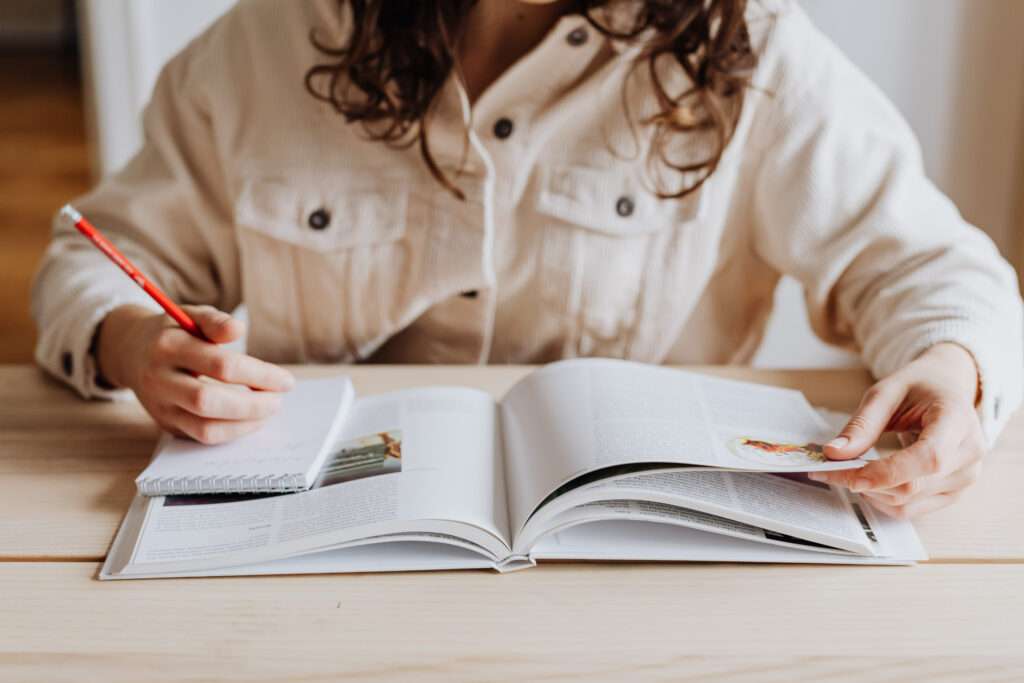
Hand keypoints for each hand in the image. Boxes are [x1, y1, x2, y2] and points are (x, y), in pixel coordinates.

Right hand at [95, 304, 294, 443]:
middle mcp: (159, 379)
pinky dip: (232, 432)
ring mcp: (160, 406)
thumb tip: (239, 330)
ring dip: (245, 425)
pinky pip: (201, 437)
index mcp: (169, 347)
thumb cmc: (175, 331)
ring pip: (204, 428)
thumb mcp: (193, 315)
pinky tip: (250, 419)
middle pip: (208, 402)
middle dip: (252, 405)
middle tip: (278, 401)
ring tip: (269, 411)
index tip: (286, 381)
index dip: (259, 375)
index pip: (221, 366)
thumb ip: (216, 322)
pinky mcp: (165, 424)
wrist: (131, 352)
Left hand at [809, 343, 984, 518]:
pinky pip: (913, 509)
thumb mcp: (886, 393)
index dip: (887, 473)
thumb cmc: (919, 387)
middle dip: (864, 482)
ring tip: (846, 471)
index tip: (846, 474)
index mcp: (958, 421)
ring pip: (908, 503)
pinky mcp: (953, 493)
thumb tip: (834, 453)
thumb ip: (862, 424)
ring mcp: (965, 478)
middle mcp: (969, 454)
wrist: (947, 389)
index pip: (929, 458)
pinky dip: (882, 500)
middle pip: (913, 486)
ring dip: (869, 493)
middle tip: (826, 469)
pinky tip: (867, 481)